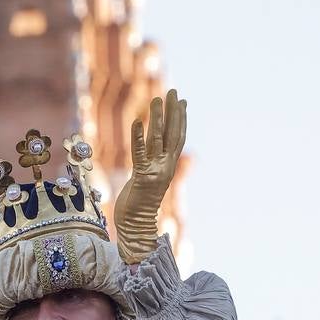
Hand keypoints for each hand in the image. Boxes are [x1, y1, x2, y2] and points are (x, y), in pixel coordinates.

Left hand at [114, 89, 186, 263]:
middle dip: (173, 112)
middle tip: (174, 91)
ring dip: (157, 119)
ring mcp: (155, 172)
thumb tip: (150, 156)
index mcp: (168, 167)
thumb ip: (150, 167)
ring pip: (158, 140)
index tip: (182, 101)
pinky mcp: (142, 178)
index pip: (177, 138)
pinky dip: (138, 138)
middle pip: (171, 134)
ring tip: (157, 99)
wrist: (136, 228)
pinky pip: (140, 154)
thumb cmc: (137, 207)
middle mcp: (165, 168)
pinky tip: (138, 122)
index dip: (180, 119)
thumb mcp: (147, 182)